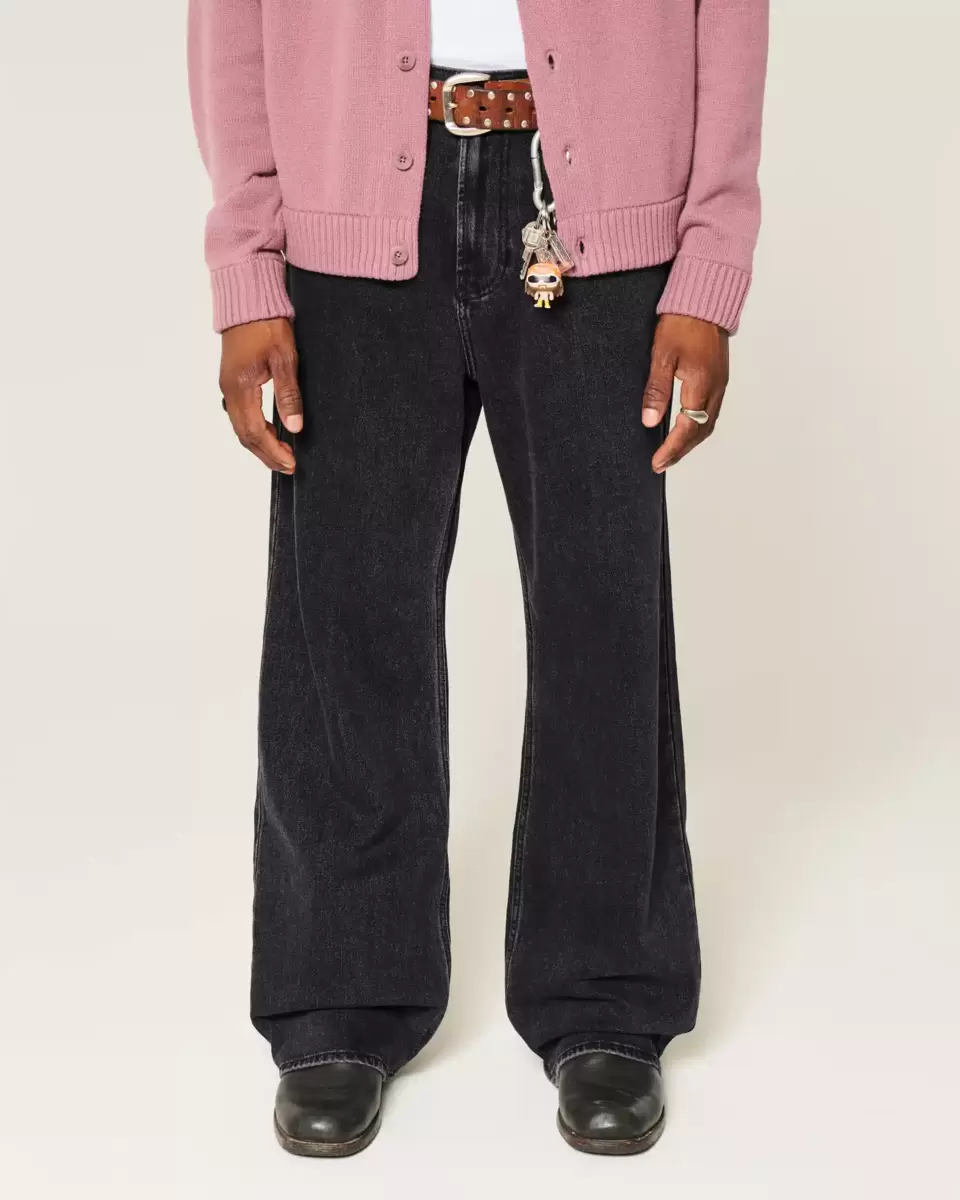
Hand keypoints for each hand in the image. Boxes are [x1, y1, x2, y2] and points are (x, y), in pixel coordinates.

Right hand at [220, 318, 302, 472]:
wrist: (248, 301)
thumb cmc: (266, 325)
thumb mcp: (285, 359)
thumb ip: (289, 395)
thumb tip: (294, 427)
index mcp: (241, 388)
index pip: (256, 432)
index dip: (273, 452)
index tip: (291, 464)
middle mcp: (230, 391)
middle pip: (245, 436)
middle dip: (267, 454)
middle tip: (288, 466)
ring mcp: (228, 387)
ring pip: (241, 427)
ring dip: (260, 444)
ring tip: (282, 454)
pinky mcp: (232, 381)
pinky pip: (240, 415)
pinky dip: (255, 429)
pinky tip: (271, 431)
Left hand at [641, 315, 728, 473]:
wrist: (705, 299)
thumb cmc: (682, 322)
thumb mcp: (662, 356)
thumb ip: (657, 390)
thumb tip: (650, 421)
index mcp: (702, 384)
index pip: (687, 428)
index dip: (672, 449)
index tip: (657, 462)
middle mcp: (716, 388)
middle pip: (700, 431)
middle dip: (681, 450)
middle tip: (661, 463)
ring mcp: (721, 383)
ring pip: (708, 423)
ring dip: (690, 441)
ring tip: (671, 452)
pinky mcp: (720, 377)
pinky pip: (711, 411)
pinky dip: (698, 426)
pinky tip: (685, 428)